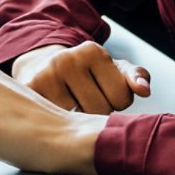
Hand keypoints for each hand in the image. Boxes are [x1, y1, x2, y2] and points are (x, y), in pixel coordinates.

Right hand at [9, 43, 149, 113]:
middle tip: (85, 101)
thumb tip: (144, 90)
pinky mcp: (30, 90)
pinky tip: (55, 113)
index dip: (116, 102)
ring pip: (78, 120)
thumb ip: (134, 76)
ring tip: (70, 106)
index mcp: (93, 51)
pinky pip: (56, 121)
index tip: (103, 92)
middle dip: (98, 112)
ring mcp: (46, 74)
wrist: (40, 65)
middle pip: (100, 110)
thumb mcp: (111, 69)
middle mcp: (68, 59)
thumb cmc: (84, 72)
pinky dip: (58, 123)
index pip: (122, 98)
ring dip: (77, 121)